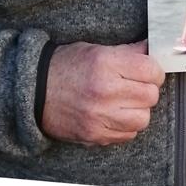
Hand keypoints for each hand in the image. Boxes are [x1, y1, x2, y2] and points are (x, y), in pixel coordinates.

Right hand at [40, 40, 164, 145]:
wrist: (31, 93)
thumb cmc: (65, 67)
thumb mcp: (96, 50)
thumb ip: (128, 52)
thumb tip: (153, 50)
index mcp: (106, 64)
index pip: (152, 71)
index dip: (154, 71)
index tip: (149, 72)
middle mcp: (104, 91)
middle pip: (150, 96)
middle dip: (147, 90)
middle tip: (136, 87)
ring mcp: (99, 116)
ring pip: (143, 119)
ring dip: (138, 111)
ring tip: (126, 103)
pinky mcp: (93, 135)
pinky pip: (127, 135)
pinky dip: (125, 127)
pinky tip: (114, 115)